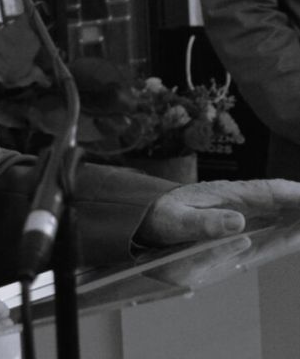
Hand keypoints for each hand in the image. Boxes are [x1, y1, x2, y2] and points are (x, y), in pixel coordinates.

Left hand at [134, 178, 299, 246]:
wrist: (141, 220)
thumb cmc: (157, 219)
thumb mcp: (175, 222)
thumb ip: (204, 223)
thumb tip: (240, 224)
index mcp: (226, 195)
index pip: (270, 191)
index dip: (295, 194)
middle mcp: (238, 201)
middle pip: (283, 199)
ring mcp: (240, 213)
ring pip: (281, 212)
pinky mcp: (237, 225)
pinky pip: (270, 226)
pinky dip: (290, 230)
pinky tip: (298, 234)